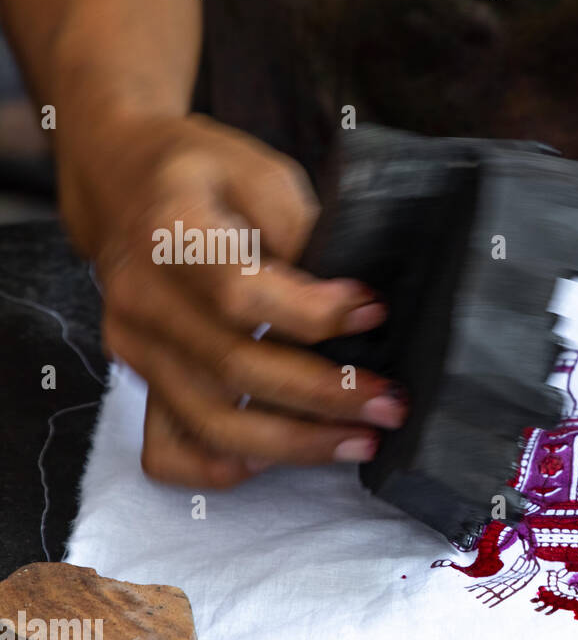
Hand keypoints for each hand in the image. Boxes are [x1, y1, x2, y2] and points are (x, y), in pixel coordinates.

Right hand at [61, 113, 406, 486]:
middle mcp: (142, 296)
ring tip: (362, 441)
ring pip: (210, 421)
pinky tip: (279, 460)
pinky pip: (167, 450)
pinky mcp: (138, 377)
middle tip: (392, 404)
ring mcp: (135, 345)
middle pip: (235, 367)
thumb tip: (352, 303)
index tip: (374, 311)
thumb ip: (304, 230)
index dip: (313, 314)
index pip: (240, 293)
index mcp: (171, 230)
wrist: (123, 179)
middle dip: (326, 394)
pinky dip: (221, 468)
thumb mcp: (263, 171)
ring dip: (295, 443)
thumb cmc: (207, 174)